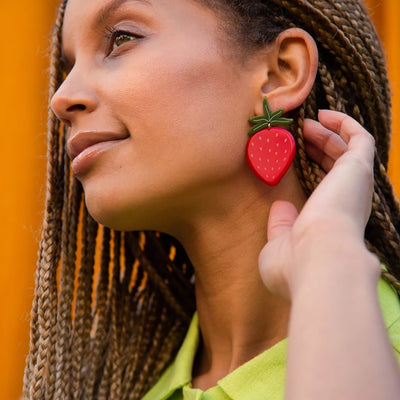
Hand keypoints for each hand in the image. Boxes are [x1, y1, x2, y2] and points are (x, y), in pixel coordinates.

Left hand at [259, 110, 379, 299]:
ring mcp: (355, 185)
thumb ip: (280, 225)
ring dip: (328, 133)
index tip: (295, 154)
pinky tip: (323, 114)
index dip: (314, 167)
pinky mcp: (358, 168)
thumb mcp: (277, 245)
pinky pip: (360, 138)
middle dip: (319, 146)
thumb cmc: (295, 264)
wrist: (317, 261)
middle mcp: (348, 202)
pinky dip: (344, 123)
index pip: (328, 187)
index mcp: (331, 221)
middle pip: (338, 165)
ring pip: (349, 150)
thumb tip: (282, 206)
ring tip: (307, 122)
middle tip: (300, 133)